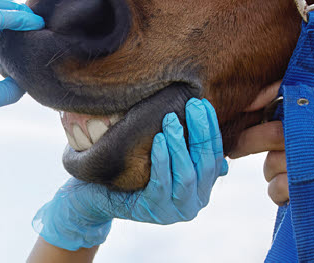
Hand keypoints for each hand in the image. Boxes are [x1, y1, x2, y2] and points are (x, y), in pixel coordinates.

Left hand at [33, 98, 228, 250]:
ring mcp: (176, 210)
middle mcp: (195, 202)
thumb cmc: (135, 168)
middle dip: (200, 131)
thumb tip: (203, 110)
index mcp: (203, 186)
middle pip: (206, 164)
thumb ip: (184, 141)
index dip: (211, 128)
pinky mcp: (154, 210)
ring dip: (179, 144)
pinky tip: (158, 139)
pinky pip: (162, 184)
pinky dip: (162, 160)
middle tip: (192, 105)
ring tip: (170, 119)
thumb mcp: (164, 154)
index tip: (203, 103)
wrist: (98, 195)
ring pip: (187, 175)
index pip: (215, 155)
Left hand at [232, 84, 313, 240]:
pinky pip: (280, 186)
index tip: (242, 106)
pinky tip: (291, 193)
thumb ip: (288, 116)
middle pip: (275, 131)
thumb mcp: (313, 132)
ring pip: (275, 162)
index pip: (293, 92)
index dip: (263, 96)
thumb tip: (242, 106)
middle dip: (248, 141)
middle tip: (233, 149)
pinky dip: (276, 192)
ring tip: (285, 177)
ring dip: (269, 173)